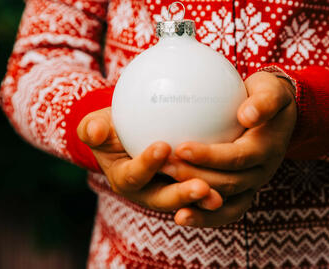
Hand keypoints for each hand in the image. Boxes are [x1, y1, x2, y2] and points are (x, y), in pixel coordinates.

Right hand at [77, 107, 222, 211]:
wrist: (131, 135)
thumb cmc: (114, 127)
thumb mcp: (99, 124)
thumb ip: (93, 127)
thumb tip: (93, 130)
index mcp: (125, 179)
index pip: (134, 176)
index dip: (146, 165)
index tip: (162, 146)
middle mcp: (147, 193)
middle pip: (164, 199)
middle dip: (181, 196)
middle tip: (200, 186)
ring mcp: (168, 195)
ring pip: (187, 204)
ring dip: (202, 201)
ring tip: (218, 195)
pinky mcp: (187, 192)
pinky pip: (202, 197)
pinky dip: (216, 194)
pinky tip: (235, 179)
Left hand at [161, 71, 296, 226]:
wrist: (277, 116)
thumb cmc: (268, 96)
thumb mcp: (272, 90)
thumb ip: (264, 102)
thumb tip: (247, 115)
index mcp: (268, 149)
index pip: (237, 157)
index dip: (209, 156)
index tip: (181, 147)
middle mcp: (262, 172)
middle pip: (227, 182)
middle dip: (194, 177)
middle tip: (164, 166)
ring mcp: (253, 186)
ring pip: (224, 201)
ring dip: (195, 199)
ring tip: (166, 188)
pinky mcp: (243, 193)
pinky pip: (224, 211)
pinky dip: (204, 217)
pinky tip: (179, 215)